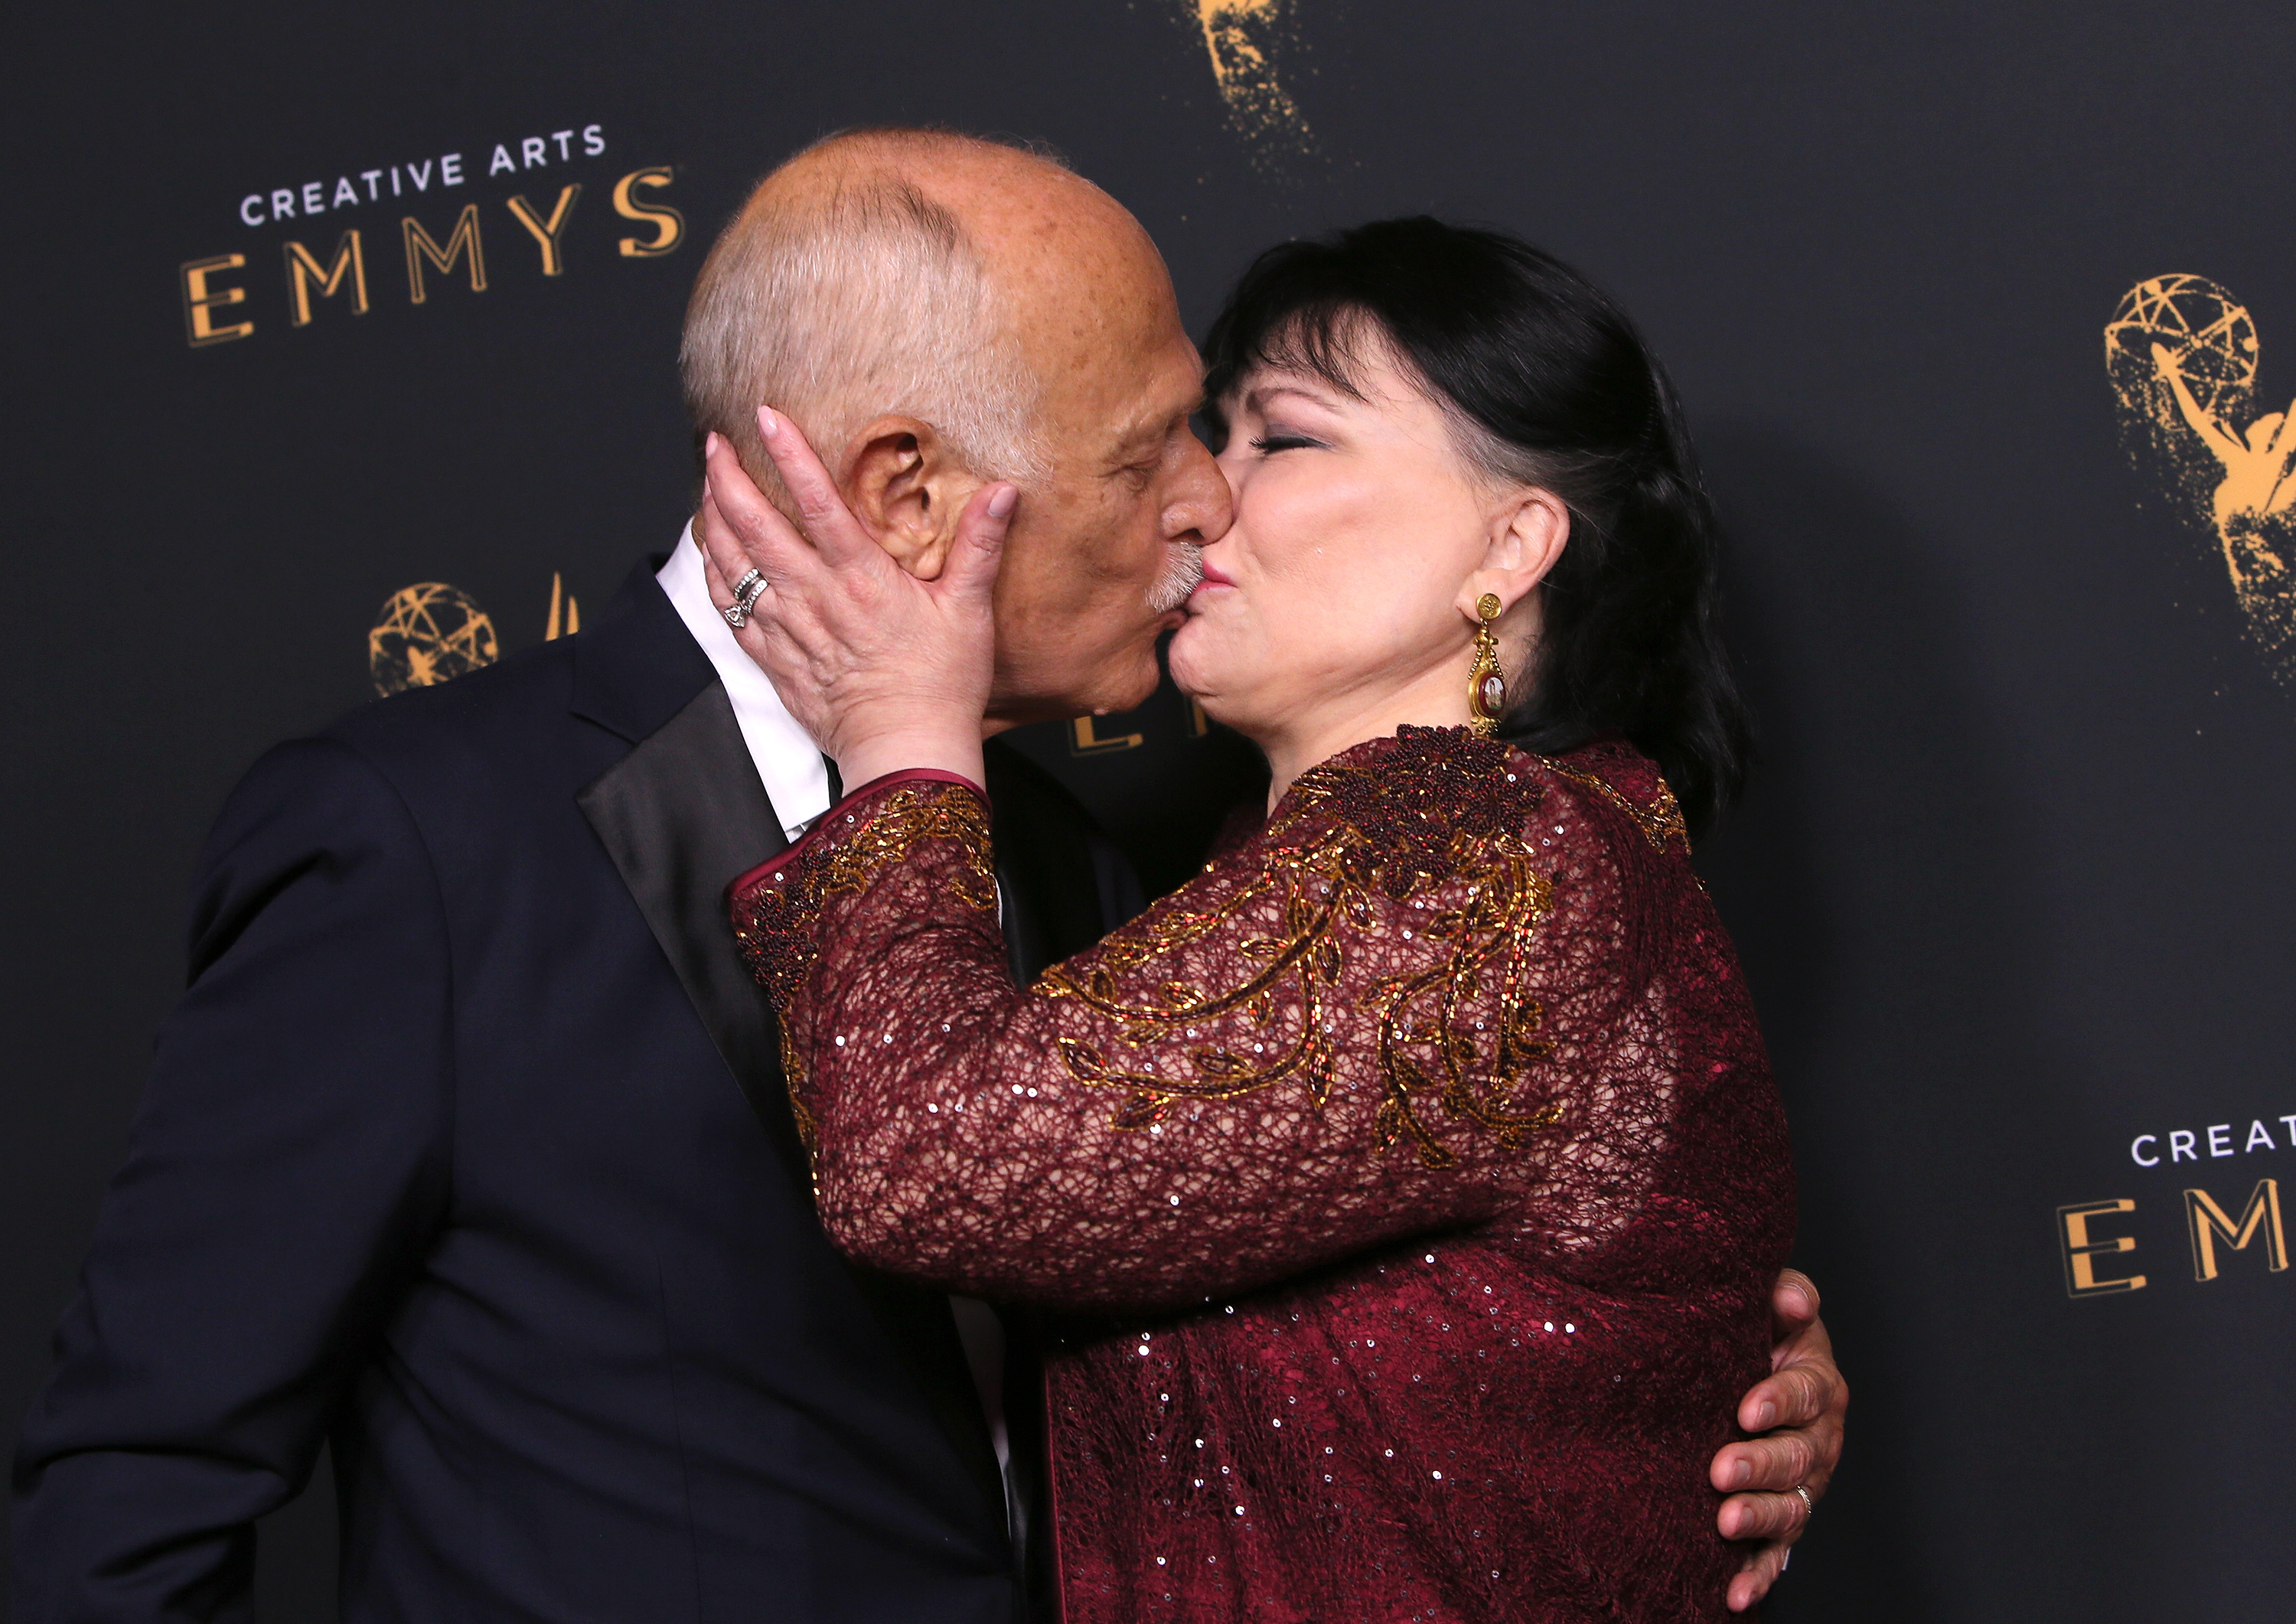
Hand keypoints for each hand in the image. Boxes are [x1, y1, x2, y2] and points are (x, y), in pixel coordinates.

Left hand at [695, 408, 1014, 788]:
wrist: (906, 752)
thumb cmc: (941, 686)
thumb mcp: (970, 610)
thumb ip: (980, 545)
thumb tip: (1001, 492)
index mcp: (862, 579)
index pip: (816, 502)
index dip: (789, 454)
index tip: (765, 417)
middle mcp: (816, 599)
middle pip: (755, 527)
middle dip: (728, 479)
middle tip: (716, 445)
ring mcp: (789, 630)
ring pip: (733, 566)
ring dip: (714, 521)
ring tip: (706, 488)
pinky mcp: (776, 661)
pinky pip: (731, 611)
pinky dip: (715, 577)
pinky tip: (711, 557)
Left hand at [1710, 1269, 1845, 1611]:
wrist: (1739, 1373)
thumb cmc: (1750, 1333)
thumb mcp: (1765, 1305)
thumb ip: (1783, 1295)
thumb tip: (1793, 1300)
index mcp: (1818, 1383)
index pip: (1807, 1393)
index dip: (1780, 1400)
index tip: (1746, 1408)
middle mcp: (1819, 1439)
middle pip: (1800, 1456)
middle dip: (1762, 1465)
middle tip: (1722, 1469)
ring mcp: (1802, 1485)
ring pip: (1791, 1507)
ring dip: (1760, 1518)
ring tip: (1724, 1522)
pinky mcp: (1780, 1520)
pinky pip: (1775, 1553)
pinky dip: (1758, 1575)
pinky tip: (1734, 1594)